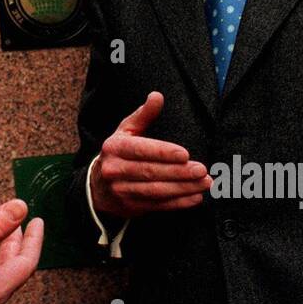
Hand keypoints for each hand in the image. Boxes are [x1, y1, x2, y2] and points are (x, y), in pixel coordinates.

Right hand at [90, 91, 211, 218]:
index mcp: (115, 148)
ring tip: (205, 183)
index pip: (141, 150)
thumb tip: (157, 96)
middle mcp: (115, 170)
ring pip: (157, 191)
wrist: (97, 187)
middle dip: (179, 172)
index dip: (163, 153)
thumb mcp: (126, 131)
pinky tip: (196, 197)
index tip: (185, 154)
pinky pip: (158, 205)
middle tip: (202, 170)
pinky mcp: (130, 207)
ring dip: (183, 188)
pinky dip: (179, 203)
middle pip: (151, 172)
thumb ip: (144, 115)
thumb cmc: (118, 153)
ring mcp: (121, 191)